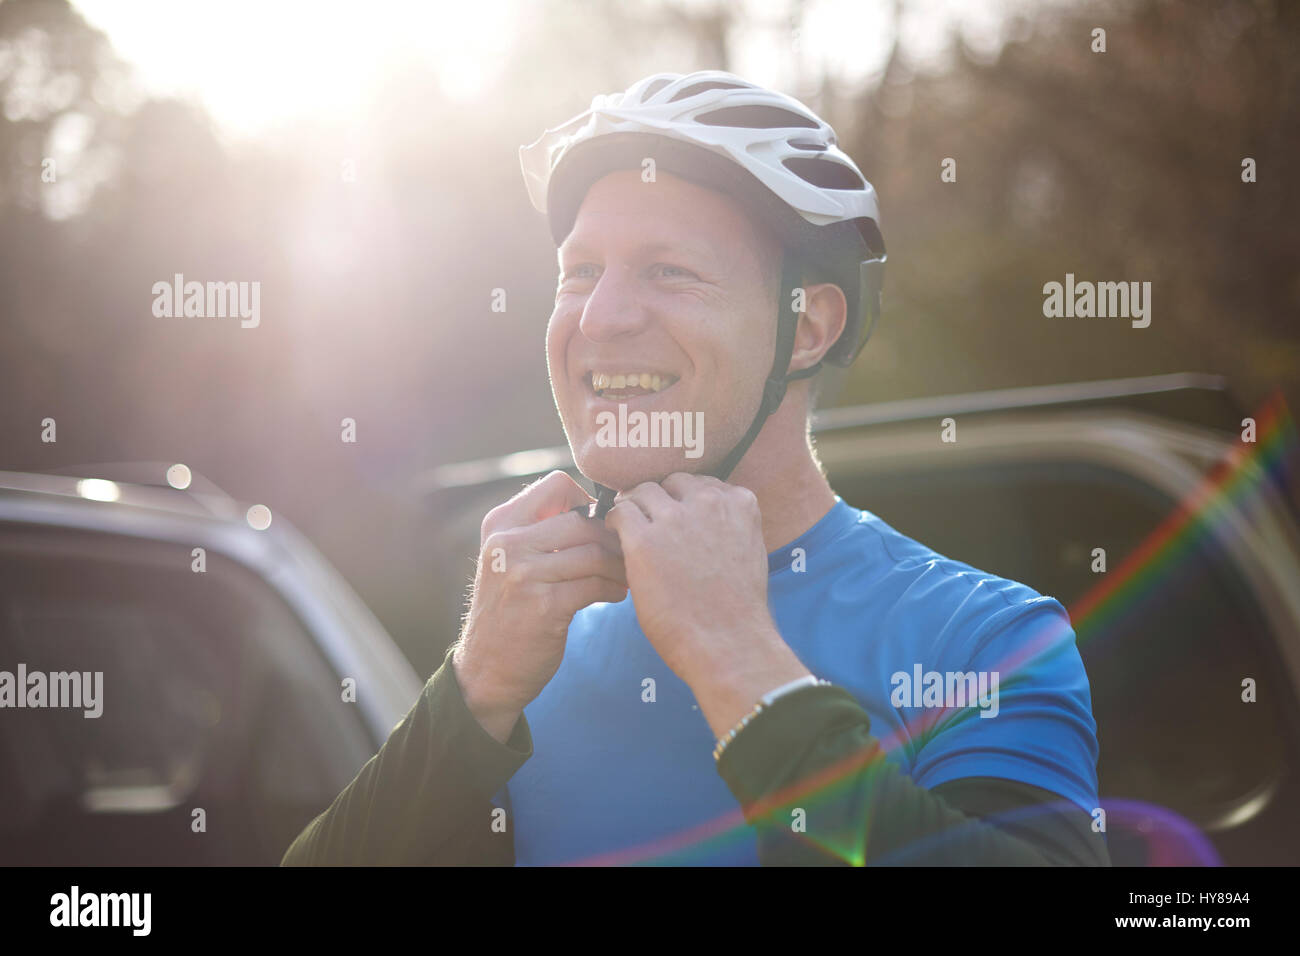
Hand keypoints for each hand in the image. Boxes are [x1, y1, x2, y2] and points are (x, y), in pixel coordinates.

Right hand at [452, 471, 626, 742]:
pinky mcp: (544, 606)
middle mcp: (507, 544)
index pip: (556, 485)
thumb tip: (600, 506)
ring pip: (594, 553)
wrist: (486, 671)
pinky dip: (614, 588)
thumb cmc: (510, 612)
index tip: (602, 526)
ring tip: (627, 576)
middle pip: (583, 520)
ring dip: (620, 565)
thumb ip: (541, 531)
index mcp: (500, 524)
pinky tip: (617, 595)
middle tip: (630, 552)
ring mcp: (523, 575)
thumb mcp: (509, 560)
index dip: (588, 502)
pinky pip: (596, 585)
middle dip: (614, 537)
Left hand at [604, 473, 787, 690]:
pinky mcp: (644, 539)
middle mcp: (708, 501)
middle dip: (660, 501)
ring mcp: (675, 518)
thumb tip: (706, 523)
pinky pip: (620, 512)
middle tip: (649, 523)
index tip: (675, 516)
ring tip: (628, 530)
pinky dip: (614, 521)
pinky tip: (615, 537)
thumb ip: (729, 526)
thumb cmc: (738, 609)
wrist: (728, 642)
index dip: (684, 500)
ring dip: (635, 508)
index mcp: (738, 503)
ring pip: (642, 492)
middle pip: (671, 482)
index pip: (702, 483)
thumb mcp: (748, 552)